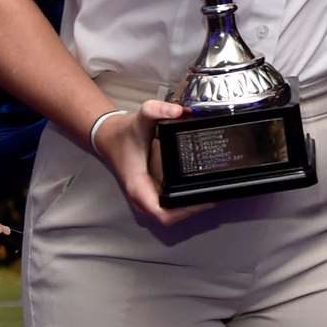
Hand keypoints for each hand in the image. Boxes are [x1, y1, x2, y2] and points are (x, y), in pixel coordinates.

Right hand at [93, 100, 211, 226]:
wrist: (110, 136)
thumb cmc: (125, 133)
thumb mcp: (141, 116)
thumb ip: (158, 110)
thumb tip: (179, 111)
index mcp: (138, 186)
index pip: (162, 213)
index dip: (185, 212)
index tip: (205, 200)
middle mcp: (141, 197)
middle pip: (171, 217)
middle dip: (193, 209)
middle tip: (216, 194)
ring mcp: (146, 196)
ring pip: (171, 213)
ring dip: (190, 206)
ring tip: (212, 192)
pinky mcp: (151, 192)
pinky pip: (169, 204)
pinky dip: (184, 200)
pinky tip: (198, 189)